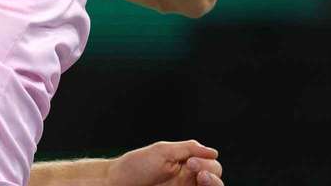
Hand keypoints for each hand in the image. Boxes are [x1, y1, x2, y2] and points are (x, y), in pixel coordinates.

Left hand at [107, 140, 222, 185]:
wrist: (115, 183)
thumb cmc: (135, 167)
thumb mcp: (161, 151)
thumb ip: (187, 149)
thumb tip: (213, 151)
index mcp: (185, 165)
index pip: (212, 165)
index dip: (207, 163)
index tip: (190, 162)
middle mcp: (188, 180)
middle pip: (215, 181)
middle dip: (212, 174)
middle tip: (195, 171)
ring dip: (212, 184)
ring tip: (200, 179)